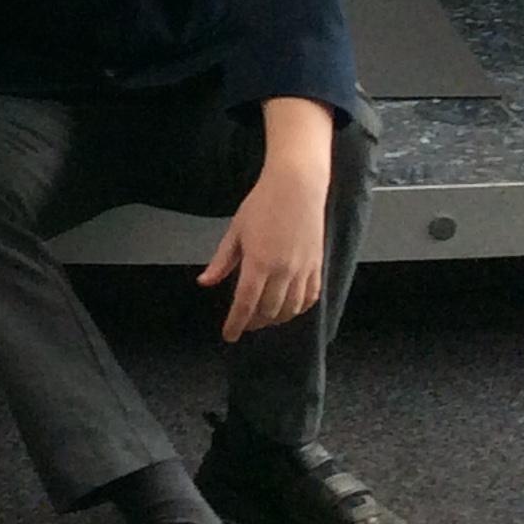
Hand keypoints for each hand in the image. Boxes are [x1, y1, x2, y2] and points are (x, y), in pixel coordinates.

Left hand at [200, 157, 328, 341]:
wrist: (297, 188)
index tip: (228, 335)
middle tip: (243, 325)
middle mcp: (284, 272)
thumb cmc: (261, 205)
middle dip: (254, 323)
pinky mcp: (318, 266)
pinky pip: (310, 297)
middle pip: (269, 311)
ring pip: (291, 309)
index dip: (236, 323)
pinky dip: (299, 309)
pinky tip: (289, 309)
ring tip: (263, 320)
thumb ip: (222, 261)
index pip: (245, 304)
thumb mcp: (235, 232)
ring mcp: (304, 271)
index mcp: (259, 263)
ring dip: (276, 320)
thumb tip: (205, 283)